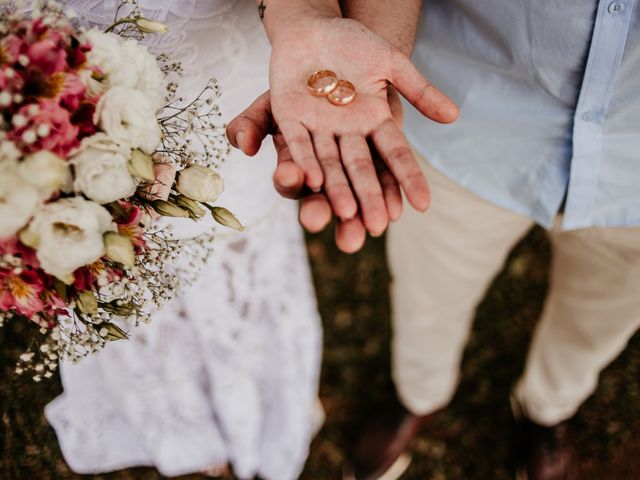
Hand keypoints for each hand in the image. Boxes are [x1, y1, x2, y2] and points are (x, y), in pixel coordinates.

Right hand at [227, 87, 405, 252]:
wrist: (342, 63)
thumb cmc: (300, 89)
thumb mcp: (271, 102)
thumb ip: (250, 124)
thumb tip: (244, 146)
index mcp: (294, 162)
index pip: (289, 179)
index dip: (289, 179)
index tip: (289, 176)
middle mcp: (324, 172)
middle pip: (320, 198)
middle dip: (321, 212)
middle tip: (319, 223)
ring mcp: (353, 166)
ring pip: (355, 195)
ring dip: (361, 214)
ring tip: (368, 229)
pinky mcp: (380, 155)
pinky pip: (385, 179)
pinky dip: (389, 192)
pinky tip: (396, 209)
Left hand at [268, 15, 457, 235]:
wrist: (315, 28)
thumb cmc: (355, 44)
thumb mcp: (390, 63)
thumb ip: (418, 90)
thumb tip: (454, 116)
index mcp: (374, 121)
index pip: (395, 155)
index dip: (407, 178)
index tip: (422, 204)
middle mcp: (348, 132)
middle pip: (361, 169)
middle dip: (369, 197)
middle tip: (377, 226)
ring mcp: (319, 127)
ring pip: (330, 164)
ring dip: (337, 189)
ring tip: (345, 215)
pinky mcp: (290, 117)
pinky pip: (298, 143)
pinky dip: (305, 160)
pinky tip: (312, 182)